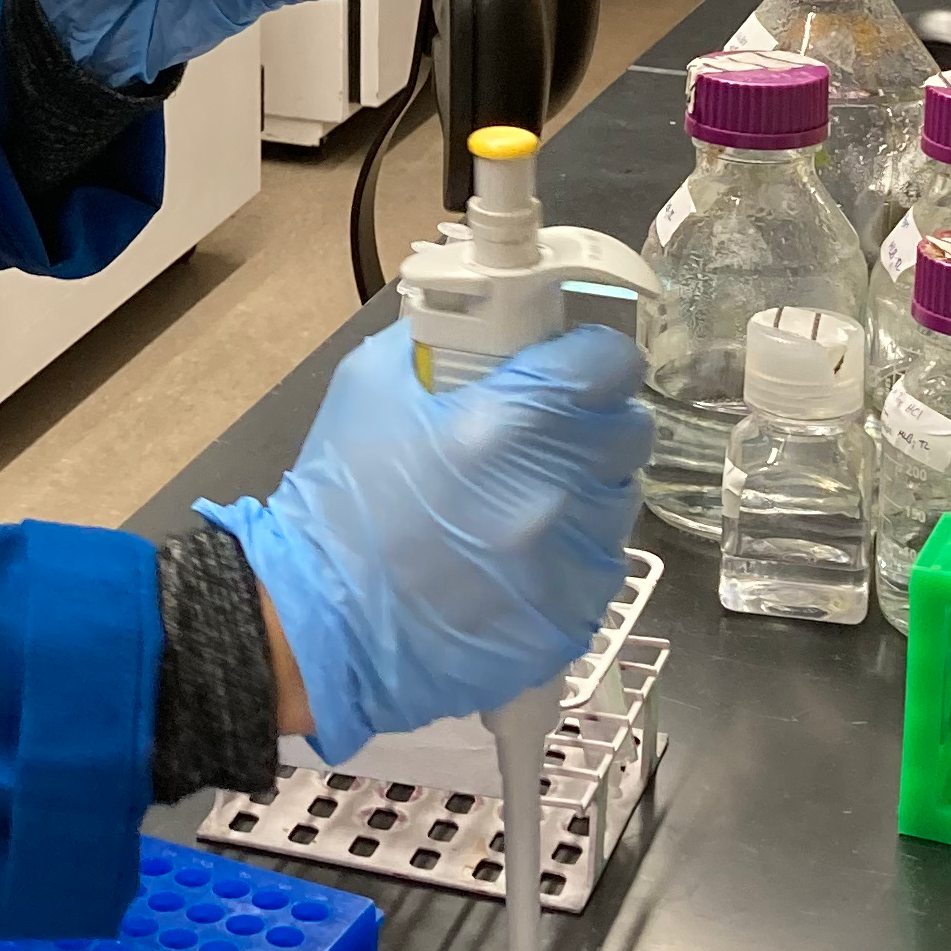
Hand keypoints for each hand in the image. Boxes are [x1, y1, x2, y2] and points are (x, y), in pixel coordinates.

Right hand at [205, 324, 649, 765]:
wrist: (322, 627)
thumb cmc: (340, 500)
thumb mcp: (368, 387)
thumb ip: (437, 342)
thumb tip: (486, 324)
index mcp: (507, 423)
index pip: (609, 364)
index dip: (592, 356)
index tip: (571, 363)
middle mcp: (554, 490)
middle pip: (628, 430)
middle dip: (592, 420)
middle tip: (544, 430)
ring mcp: (569, 563)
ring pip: (618, 498)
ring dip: (583, 488)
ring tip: (521, 500)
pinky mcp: (572, 618)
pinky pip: (600, 564)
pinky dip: (571, 553)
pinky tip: (518, 559)